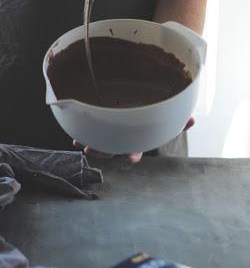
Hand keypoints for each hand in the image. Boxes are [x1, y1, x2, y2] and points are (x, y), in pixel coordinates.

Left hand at [73, 117, 194, 163]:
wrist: (136, 110)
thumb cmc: (151, 119)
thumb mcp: (163, 122)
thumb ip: (177, 122)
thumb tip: (192, 120)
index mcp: (136, 141)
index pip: (134, 151)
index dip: (131, 155)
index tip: (129, 157)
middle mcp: (122, 141)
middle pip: (110, 150)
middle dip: (100, 152)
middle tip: (90, 150)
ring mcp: (111, 136)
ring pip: (99, 145)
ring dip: (90, 145)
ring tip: (81, 144)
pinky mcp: (102, 128)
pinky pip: (91, 133)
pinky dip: (83, 133)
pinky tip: (76, 133)